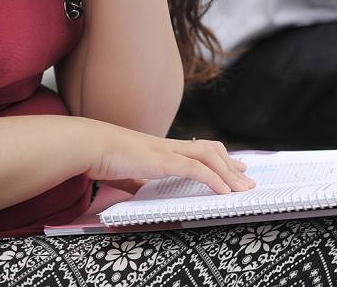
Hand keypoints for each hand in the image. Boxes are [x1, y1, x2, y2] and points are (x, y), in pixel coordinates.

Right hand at [84, 119, 253, 193]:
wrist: (89, 145)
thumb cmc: (103, 158)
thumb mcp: (126, 172)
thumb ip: (136, 180)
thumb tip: (136, 191)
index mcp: (165, 148)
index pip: (200, 149)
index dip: (220, 158)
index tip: (234, 167)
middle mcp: (171, 146)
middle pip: (212, 150)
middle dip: (232, 165)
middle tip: (247, 179)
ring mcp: (168, 151)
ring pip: (210, 157)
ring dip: (229, 173)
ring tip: (242, 188)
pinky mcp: (163, 160)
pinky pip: (195, 169)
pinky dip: (213, 179)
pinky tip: (224, 191)